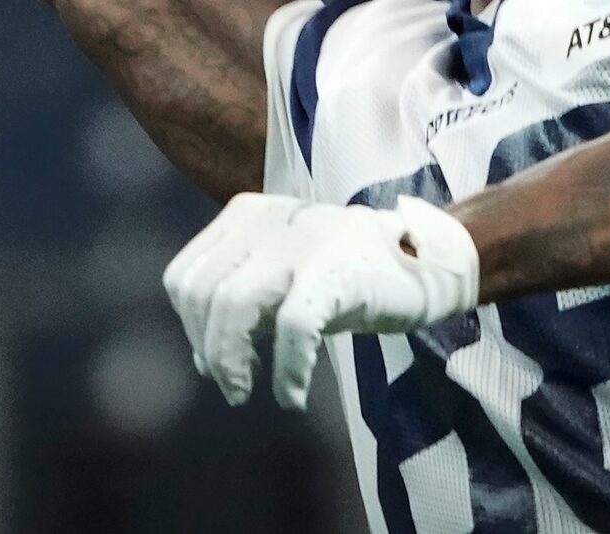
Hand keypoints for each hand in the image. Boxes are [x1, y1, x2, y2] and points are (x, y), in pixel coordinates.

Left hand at [163, 191, 479, 408]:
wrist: (424, 260)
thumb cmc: (347, 273)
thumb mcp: (283, 279)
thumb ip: (241, 307)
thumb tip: (203, 362)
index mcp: (248, 214)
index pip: (185, 276)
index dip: (190, 328)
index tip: (213, 358)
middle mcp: (269, 220)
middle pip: (203, 294)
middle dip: (210, 351)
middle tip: (234, 386)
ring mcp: (303, 243)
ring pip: (233, 306)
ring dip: (230, 362)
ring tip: (246, 392)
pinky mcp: (335, 271)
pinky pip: (292, 328)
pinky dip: (286, 371)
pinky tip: (292, 395)